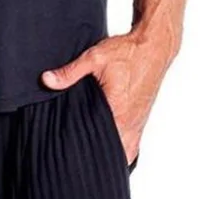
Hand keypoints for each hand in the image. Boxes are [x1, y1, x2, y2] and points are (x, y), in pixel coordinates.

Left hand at [40, 31, 172, 165]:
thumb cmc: (127, 52)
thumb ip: (70, 72)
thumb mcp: (94, 58)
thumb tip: (47, 80)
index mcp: (118, 111)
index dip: (82, 145)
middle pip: (111, 151)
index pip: (98, 142)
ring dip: (108, 150)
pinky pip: (132, 145)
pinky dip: (120, 147)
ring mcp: (138, 124)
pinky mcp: (141, 120)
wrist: (152, 47)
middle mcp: (130, 123)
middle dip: (94, 151)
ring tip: (90, 146)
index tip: (67, 143)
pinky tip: (108, 142)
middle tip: (76, 146)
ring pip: (124, 151)